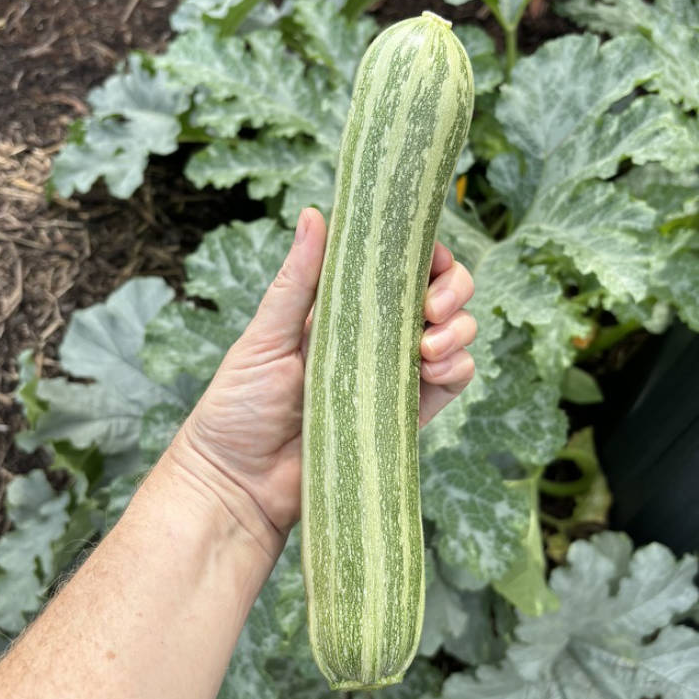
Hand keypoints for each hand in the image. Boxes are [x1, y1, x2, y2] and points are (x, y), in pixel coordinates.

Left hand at [175, 208, 475, 551]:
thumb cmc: (239, 406)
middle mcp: (375, 337)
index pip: (397, 268)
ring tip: (428, 345)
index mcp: (342, 309)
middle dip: (452, 289)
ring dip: (458, 328)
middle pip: (437, 296)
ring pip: (454, 336)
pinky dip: (458, 367)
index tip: (425, 254)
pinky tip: (435, 367)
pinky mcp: (406, 415)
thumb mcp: (264, 336)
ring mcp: (393, 376)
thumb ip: (297, 281)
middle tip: (433, 305)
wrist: (241, 484)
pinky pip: (451, 383)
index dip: (422, 254)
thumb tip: (315, 214)